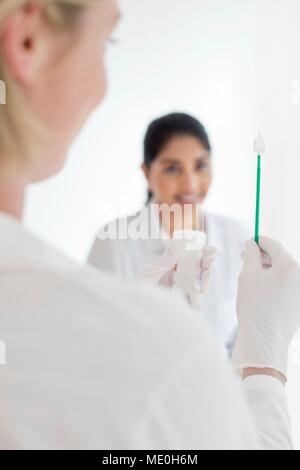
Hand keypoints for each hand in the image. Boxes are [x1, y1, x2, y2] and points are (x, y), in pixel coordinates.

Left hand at [136, 245, 216, 309]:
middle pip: (201, 274)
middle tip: (212, 257)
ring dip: (207, 280)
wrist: (134, 304)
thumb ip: (166, 260)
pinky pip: (195, 305)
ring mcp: (183, 296)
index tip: (212, 249)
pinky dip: (197, 298)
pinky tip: (196, 291)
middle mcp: (181, 284)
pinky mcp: (183, 309)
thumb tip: (176, 244)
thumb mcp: (152, 271)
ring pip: (201, 289)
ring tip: (208, 270)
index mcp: (175, 272)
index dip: (204, 256)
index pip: (193, 262)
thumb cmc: (139, 288)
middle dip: (208, 265)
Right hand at [232, 237, 299, 378]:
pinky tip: (261, 291)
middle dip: (263, 256)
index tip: (248, 242)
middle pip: (281, 257)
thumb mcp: (247, 275)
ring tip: (252, 277)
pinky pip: (288, 285)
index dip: (259, 241)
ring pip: (284, 272)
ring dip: (269, 270)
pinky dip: (276, 283)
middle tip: (246, 258)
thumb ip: (250, 254)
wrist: (265, 341)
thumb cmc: (254, 306)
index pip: (273, 244)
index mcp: (289, 266)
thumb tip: (251, 244)